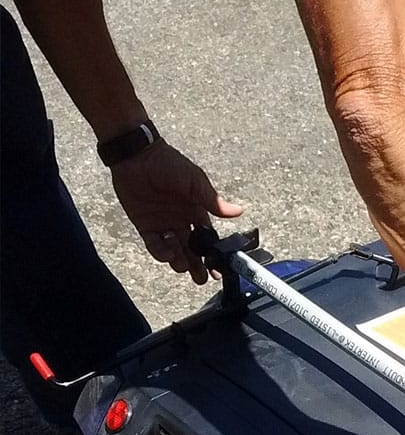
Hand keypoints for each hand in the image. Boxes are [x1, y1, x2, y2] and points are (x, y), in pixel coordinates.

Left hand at [110, 140, 242, 282]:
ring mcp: (163, 225)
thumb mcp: (195, 182)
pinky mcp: (145, 226)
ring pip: (174, 251)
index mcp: (196, 211)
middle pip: (191, 250)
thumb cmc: (168, 163)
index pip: (207, 239)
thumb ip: (213, 202)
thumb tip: (238, 212)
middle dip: (197, 266)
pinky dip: (161, 252)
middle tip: (201, 278)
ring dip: (180, 261)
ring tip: (183, 265)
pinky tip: (167, 254)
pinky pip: (154, 245)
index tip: (217, 270)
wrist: (136, 155)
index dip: (212, 255)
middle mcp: (181, 221)